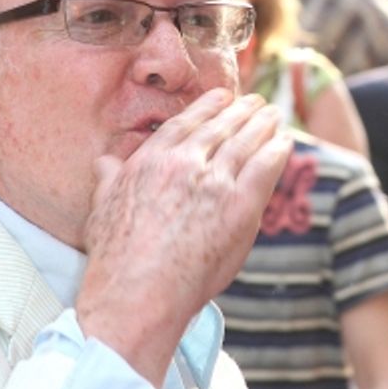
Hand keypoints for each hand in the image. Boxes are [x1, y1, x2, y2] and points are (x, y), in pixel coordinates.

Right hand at [77, 89, 292, 384]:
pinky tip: (285, 142)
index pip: (186, 123)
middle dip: (242, 111)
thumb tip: (106, 161)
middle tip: (256, 103)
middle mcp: (184, 163)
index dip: (208, 106)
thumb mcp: (102, 207)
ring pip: (246, 142)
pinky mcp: (241, 206)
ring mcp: (215, 183)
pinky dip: (277, 150)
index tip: (222, 97)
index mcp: (151, 160)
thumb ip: (109, 178)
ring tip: (273, 116)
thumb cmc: (117, 258)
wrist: (139, 292)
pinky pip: (266, 167)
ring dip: (263, 125)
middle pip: (221, 127)